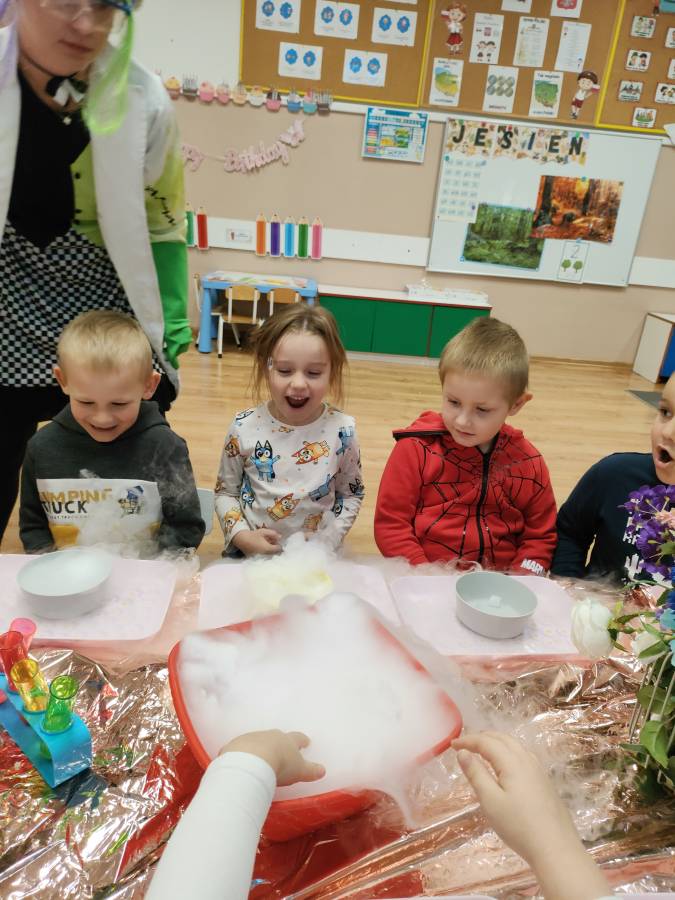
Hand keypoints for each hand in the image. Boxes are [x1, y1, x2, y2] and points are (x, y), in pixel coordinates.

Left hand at [220, 730, 324, 785]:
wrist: (251, 761)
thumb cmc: (281, 765)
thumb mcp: (300, 771)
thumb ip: (311, 770)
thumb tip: (323, 770)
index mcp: (288, 740)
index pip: (298, 738)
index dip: (302, 740)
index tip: (305, 742)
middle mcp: (270, 735)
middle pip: (277, 736)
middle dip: (280, 742)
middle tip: (282, 749)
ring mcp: (252, 738)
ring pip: (258, 741)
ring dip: (260, 748)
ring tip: (261, 759)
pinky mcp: (236, 745)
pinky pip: (241, 748)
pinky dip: (243, 754)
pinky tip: (242, 763)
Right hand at [232, 528, 281, 555]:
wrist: (240, 539)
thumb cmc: (252, 535)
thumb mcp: (264, 532)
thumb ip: (273, 534)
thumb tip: (280, 537)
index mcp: (268, 549)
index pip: (278, 549)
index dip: (279, 544)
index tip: (277, 541)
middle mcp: (265, 555)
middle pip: (274, 553)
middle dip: (275, 547)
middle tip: (272, 541)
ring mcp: (260, 558)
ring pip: (269, 555)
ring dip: (270, 550)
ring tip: (266, 543)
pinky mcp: (255, 558)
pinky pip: (263, 556)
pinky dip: (264, 552)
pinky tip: (261, 547)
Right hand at [453, 732, 609, 899]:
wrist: (555, 848)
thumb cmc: (518, 826)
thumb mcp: (490, 801)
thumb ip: (476, 774)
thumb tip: (463, 753)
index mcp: (512, 762)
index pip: (487, 742)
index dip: (468, 741)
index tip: (452, 745)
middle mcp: (527, 760)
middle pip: (503, 739)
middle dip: (482, 738)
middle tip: (465, 745)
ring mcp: (538, 770)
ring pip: (515, 746)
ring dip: (496, 742)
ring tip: (482, 750)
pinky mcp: (544, 781)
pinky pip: (523, 755)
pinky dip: (509, 751)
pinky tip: (506, 764)